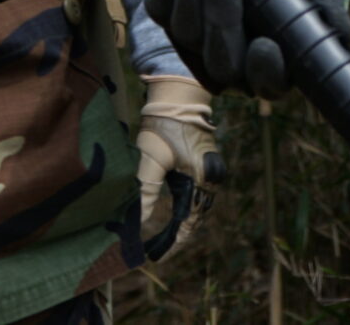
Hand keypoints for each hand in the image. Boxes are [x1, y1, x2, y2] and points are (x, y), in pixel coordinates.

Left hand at [135, 75, 221, 259]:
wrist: (177, 93)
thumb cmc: (163, 124)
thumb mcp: (150, 159)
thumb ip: (146, 191)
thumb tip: (139, 221)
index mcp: (201, 177)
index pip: (189, 220)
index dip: (172, 240)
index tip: (156, 256)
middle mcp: (210, 177)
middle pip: (195, 215)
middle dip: (175, 235)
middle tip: (155, 251)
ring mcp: (209, 170)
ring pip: (195, 205)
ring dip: (179, 222)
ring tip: (160, 238)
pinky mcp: (203, 164)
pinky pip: (194, 193)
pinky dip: (182, 206)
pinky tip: (169, 214)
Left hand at [142, 0, 349, 96]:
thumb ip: (326, 11)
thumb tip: (340, 34)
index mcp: (273, 63)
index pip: (269, 84)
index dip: (266, 72)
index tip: (266, 44)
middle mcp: (232, 59)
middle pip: (220, 63)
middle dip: (219, 21)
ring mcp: (196, 39)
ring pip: (186, 33)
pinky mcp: (168, 12)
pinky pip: (160, 7)